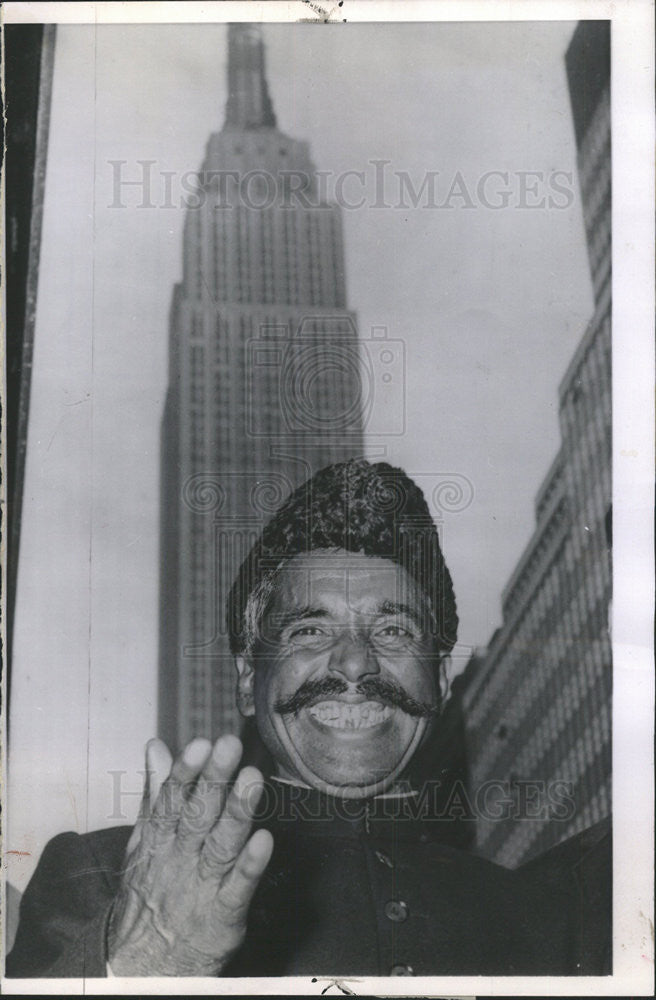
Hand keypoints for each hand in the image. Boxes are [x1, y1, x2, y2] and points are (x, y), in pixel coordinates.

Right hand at [107, 735, 272, 975]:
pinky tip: (264, 840)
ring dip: (237, 811)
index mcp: (160, 839)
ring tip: (252, 780)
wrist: (140, 966)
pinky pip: (239, 887)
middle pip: (197, 816)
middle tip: (230, 746)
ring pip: (220, 845)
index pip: (171, 800)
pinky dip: (251, 865)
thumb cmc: (149, 893)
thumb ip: (155, 792)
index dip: (186, 771)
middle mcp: (180, 859)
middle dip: (214, 780)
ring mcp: (202, 886)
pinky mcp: (223, 914)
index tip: (201, 744)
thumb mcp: (143, 841)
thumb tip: (156, 747)